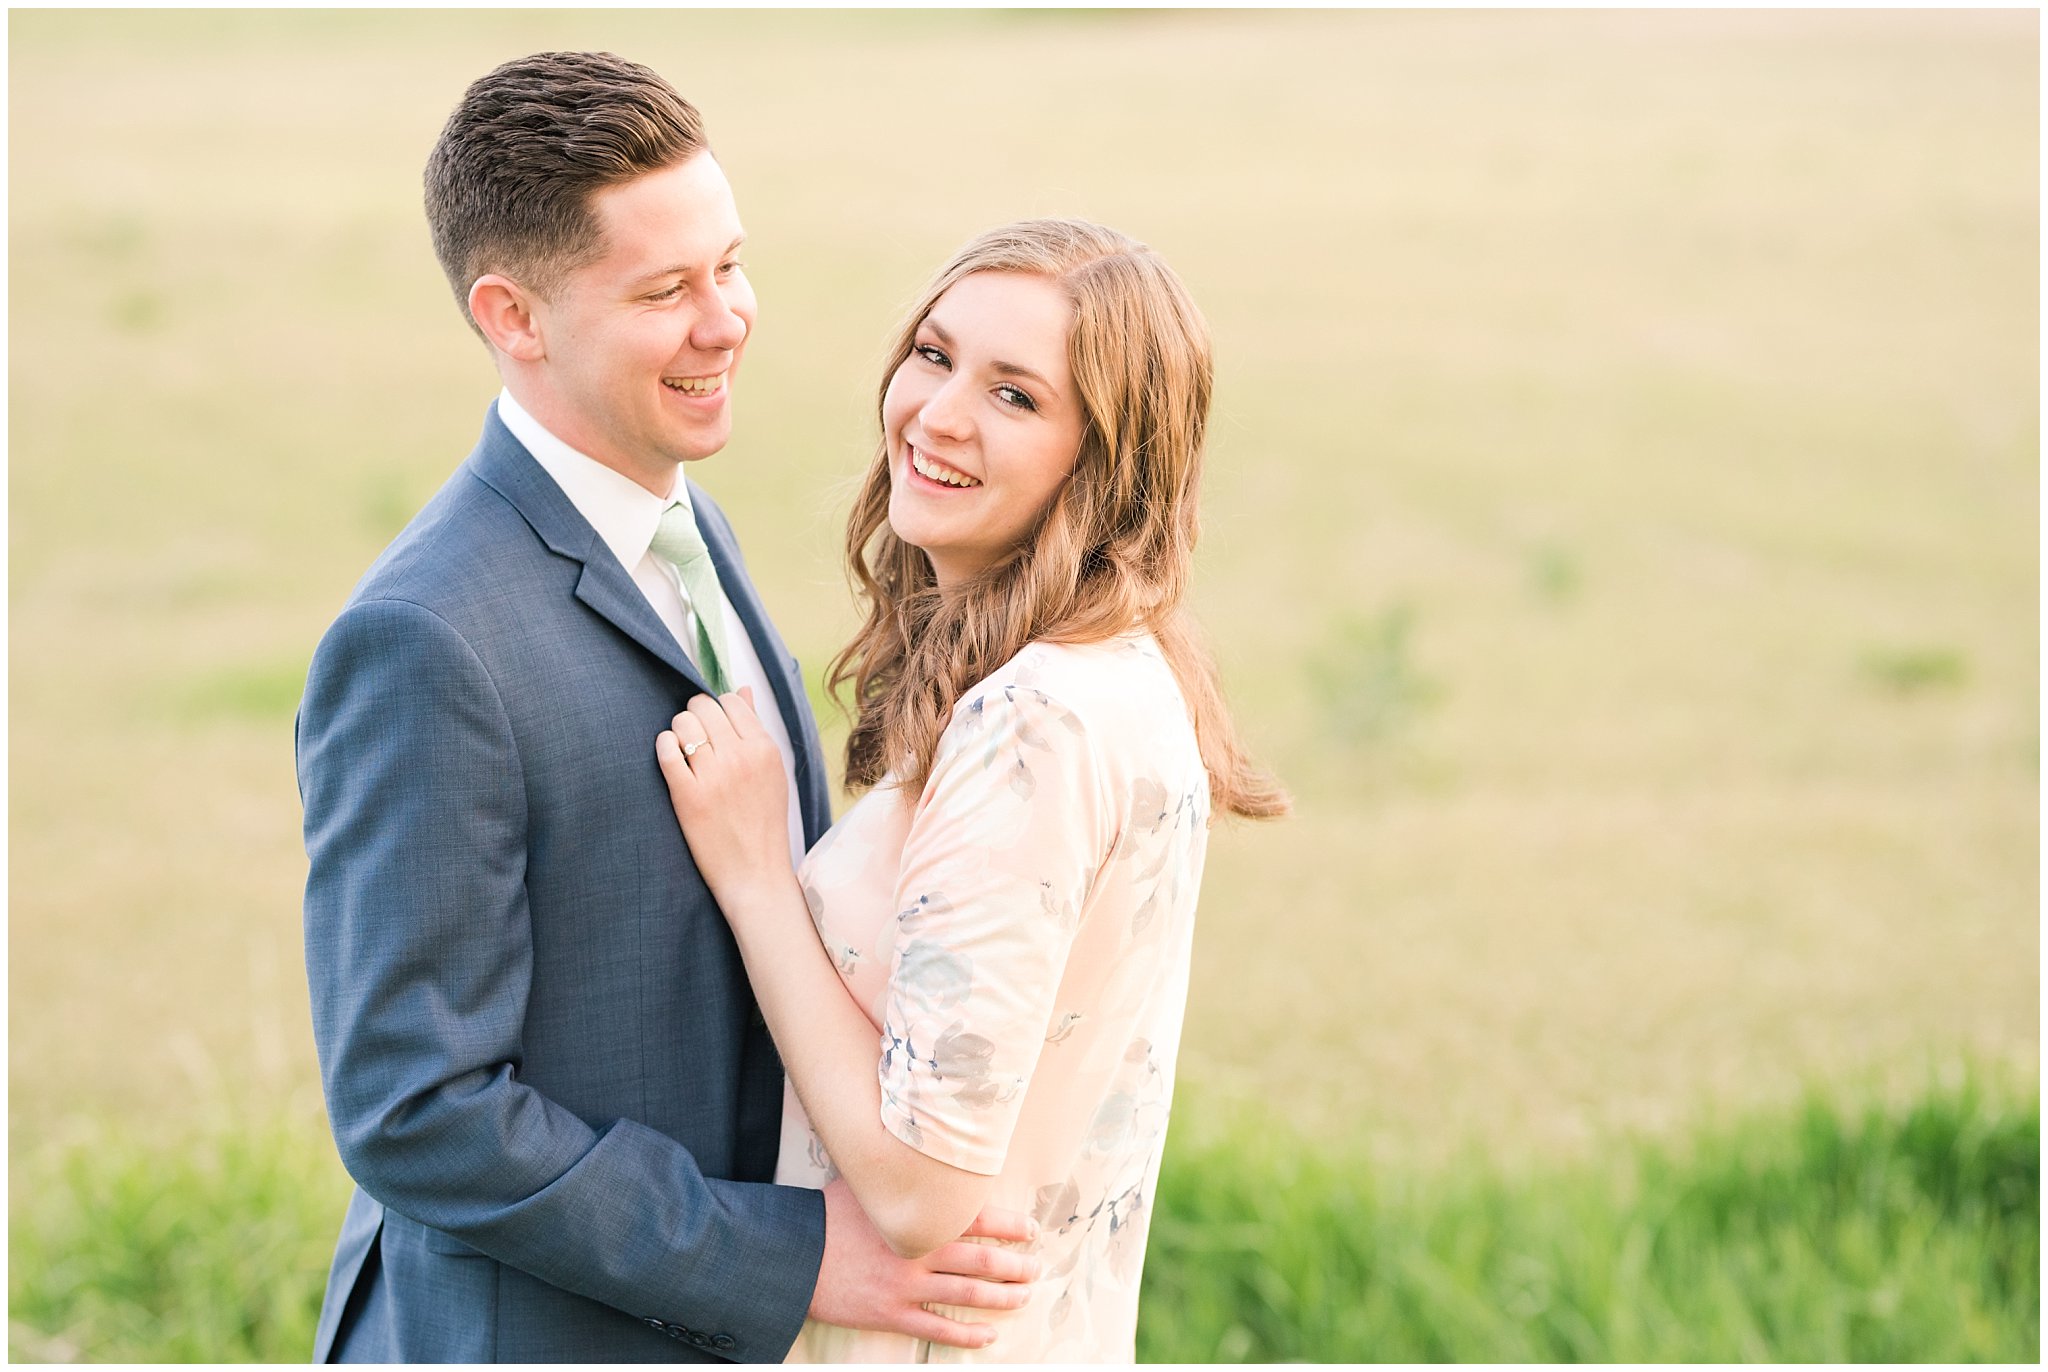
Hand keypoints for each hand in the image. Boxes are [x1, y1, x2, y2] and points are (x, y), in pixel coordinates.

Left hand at [655, 687, 792, 905]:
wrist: (755, 872)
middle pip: (703, 707)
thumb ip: (757, 729)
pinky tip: (669, 754)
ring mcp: (713, 776)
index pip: (731, 702)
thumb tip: (743, 691)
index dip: (717, 708)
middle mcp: (740, 757)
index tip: (713, 725)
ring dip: (678, 730)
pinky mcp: (687, 795)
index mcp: (765, 749)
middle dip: (695, 715)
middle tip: (695, 735)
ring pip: (683, 723)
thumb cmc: (764, 822)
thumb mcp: (773, 772)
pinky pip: (666, 750)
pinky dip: (663, 745)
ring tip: (683, 748)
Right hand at [808, 1180, 1038, 1348]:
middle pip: (984, 1260)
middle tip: (1035, 1267)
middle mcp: (918, 1251)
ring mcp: (906, 1285)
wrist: (794, 1252)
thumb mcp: (869, 1183)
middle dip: (1017, 1265)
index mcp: (917, 1216)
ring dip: (1003, 1298)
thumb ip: (904, 1174)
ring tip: (1023, 1297)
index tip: (1032, 1230)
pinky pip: (938, 1328)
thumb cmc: (830, 1213)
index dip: (1012, 1226)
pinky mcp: (892, 1313)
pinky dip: (968, 1335)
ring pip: (969, 1295)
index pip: (979, 1218)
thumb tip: (929, 1146)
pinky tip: (988, 1336)